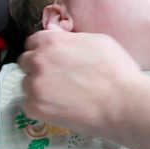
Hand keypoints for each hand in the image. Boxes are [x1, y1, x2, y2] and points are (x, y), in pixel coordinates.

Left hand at [17, 30, 142, 140]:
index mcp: (51, 41)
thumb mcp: (97, 40)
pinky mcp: (36, 108)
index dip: (43, 51)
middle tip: (57, 79)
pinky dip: (41, 107)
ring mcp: (35, 85)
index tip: (52, 60)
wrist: (123, 103)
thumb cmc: (117, 71)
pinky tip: (60, 108)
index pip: (33, 43)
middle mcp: (38, 61)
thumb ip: (71, 40)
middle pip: (26, 62)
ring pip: (27, 84)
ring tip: (61, 96)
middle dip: (38, 68)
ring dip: (39, 88)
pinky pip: (29, 105)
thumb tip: (63, 42)